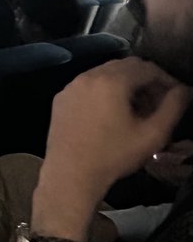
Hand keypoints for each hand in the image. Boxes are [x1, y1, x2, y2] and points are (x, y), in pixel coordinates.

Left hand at [34, 58, 189, 241]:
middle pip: (125, 66)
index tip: (175, 96)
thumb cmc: (114, 155)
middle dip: (145, 80)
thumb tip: (182, 90)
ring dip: (125, 85)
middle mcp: (88, 76)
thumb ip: (173, 107)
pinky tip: (111, 113)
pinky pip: (88, 85)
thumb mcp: (153, 134)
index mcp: (111, 81)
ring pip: (105, 73)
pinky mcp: (60, 99)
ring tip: (136, 109)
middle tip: (157, 103)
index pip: (147, 68)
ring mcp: (71, 87)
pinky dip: (104, 91)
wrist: (70, 174)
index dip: (166, 79)